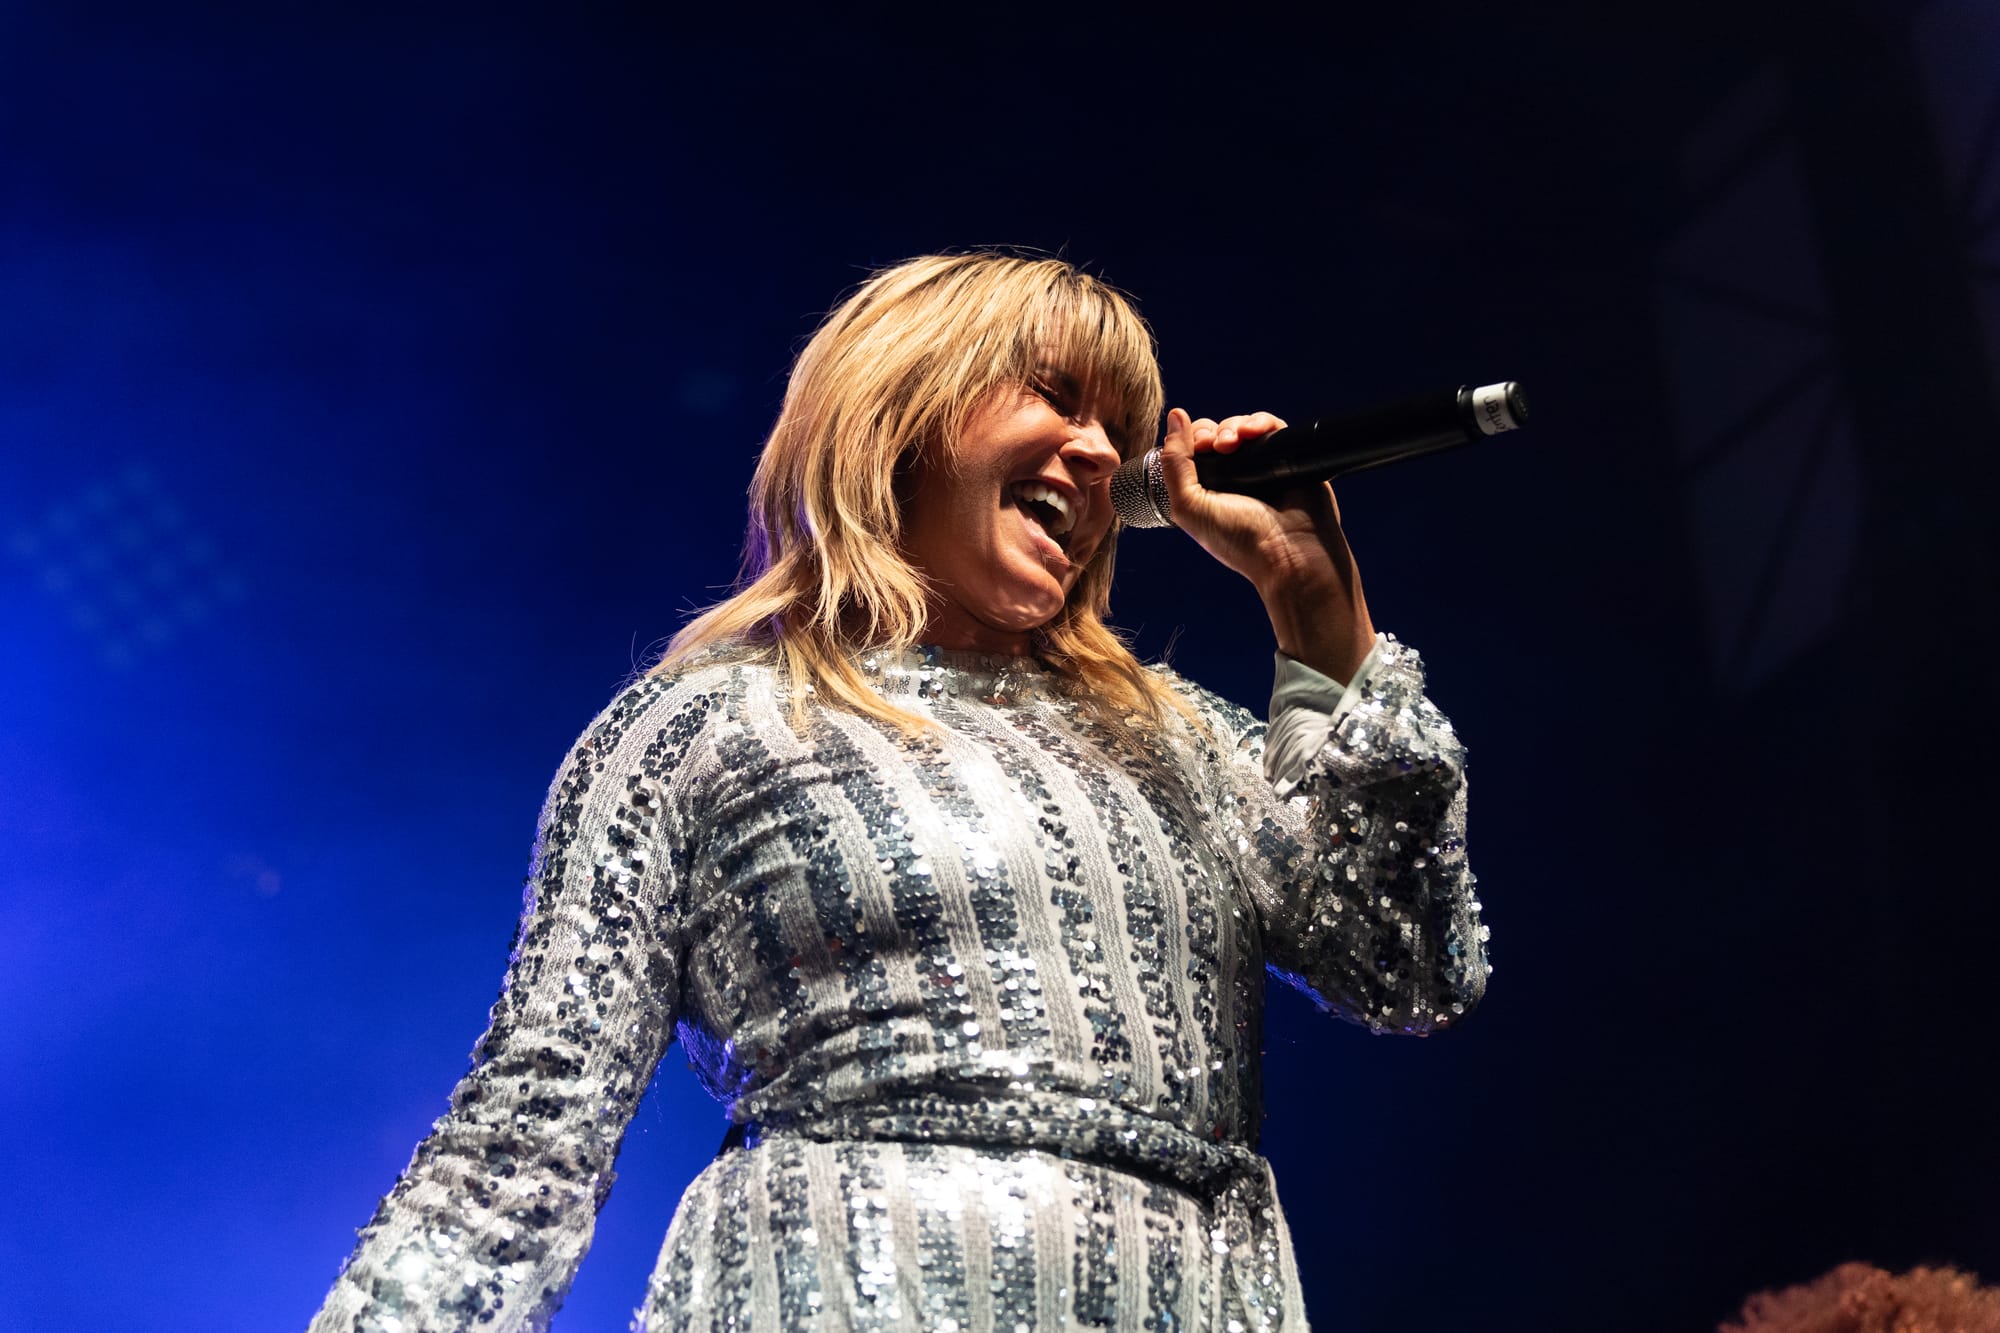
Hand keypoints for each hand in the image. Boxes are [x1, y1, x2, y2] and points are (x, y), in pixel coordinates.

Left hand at [1158, 407, 1375, 681]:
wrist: (1290, 553)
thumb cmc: (1239, 540)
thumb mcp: (1189, 507)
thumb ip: (1174, 464)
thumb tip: (1174, 415)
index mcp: (1208, 489)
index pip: (1192, 450)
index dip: (1188, 439)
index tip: (1194, 446)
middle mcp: (1233, 477)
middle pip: (1216, 433)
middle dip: (1211, 432)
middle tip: (1215, 445)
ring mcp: (1261, 466)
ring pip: (1242, 428)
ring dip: (1233, 427)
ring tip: (1233, 442)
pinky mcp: (1287, 457)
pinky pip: (1272, 427)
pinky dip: (1260, 422)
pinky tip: (1253, 432)